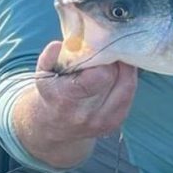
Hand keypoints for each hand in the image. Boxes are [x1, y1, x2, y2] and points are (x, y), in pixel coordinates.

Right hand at [13, 41, 138, 168]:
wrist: (53, 127)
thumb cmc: (50, 94)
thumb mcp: (42, 74)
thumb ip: (49, 57)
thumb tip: (60, 45)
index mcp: (67, 99)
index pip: (100, 74)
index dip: (103, 57)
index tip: (98, 48)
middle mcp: (86, 114)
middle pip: (116, 78)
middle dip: (114, 61)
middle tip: (108, 50)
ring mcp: (104, 121)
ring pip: (128, 86)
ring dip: (125, 69)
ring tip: (115, 59)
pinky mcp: (116, 122)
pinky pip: (129, 94)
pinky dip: (127, 80)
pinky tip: (119, 72)